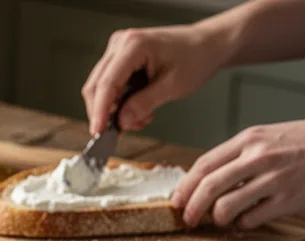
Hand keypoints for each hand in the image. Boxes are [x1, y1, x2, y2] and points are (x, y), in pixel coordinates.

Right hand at [82, 25, 225, 134]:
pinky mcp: (121, 59)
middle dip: (106, 113)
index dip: (100, 111)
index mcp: (133, 45)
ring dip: (115, 110)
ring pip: (101, 88)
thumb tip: (121, 121)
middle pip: (97, 85)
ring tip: (140, 119)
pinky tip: (138, 110)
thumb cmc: (196, 57)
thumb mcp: (172, 86)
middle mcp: (120, 44)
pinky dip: (121, 103)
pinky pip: (111, 85)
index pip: (107, 83)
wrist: (207, 45)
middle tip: (121, 131)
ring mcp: (119, 50)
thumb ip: (143, 104)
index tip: (97, 132)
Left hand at [172, 119, 304, 228]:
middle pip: (207, 187)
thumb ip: (243, 152)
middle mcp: (257, 157)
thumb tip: (214, 174)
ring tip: (225, 219)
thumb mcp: (273, 135)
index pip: (203, 164)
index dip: (185, 186)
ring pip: (225, 206)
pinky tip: (248, 219)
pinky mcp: (288, 200)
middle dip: (191, 208)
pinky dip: (243, 223)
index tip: (176, 200)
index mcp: (250, 138)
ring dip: (218, 218)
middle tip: (187, 219)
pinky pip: (251, 218)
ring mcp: (272, 179)